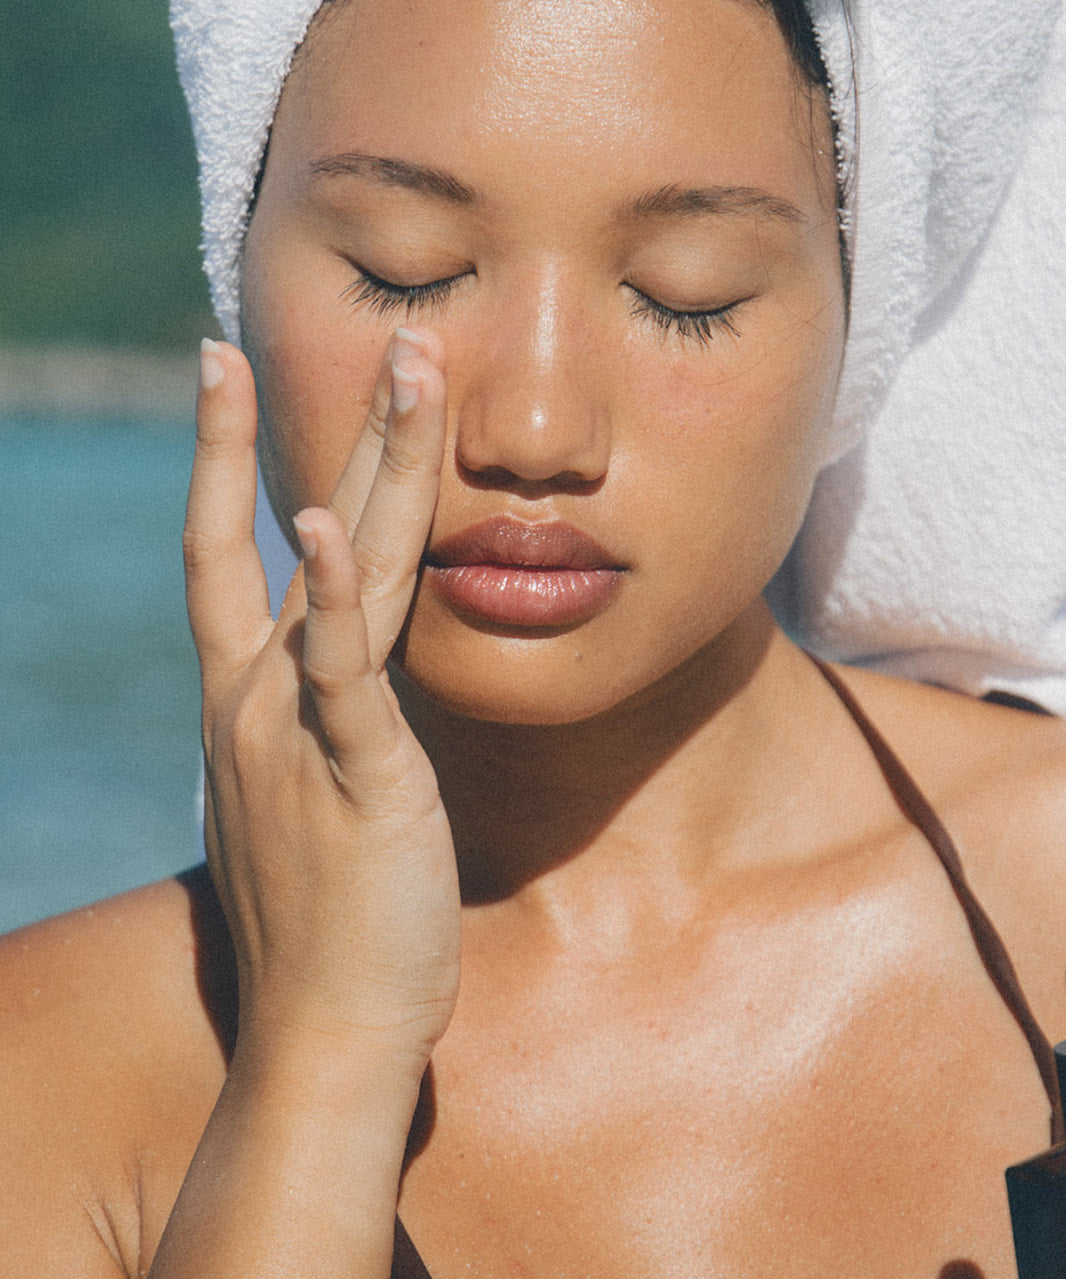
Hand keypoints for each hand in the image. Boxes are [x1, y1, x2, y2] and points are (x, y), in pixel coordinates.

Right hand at [183, 328, 459, 1076]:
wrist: (327, 1026)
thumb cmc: (327, 915)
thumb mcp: (304, 795)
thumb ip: (315, 722)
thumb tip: (331, 681)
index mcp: (249, 698)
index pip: (230, 550)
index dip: (229, 455)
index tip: (232, 372)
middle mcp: (258, 696)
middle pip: (291, 529)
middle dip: (338, 426)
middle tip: (386, 334)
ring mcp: (296, 729)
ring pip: (336, 569)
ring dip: (368, 462)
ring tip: (407, 367)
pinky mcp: (354, 772)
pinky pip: (342, 670)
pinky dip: (335, 596)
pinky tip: (325, 522)